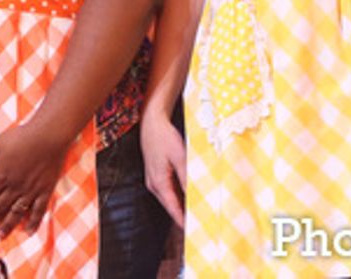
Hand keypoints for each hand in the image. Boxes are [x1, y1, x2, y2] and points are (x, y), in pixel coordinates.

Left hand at [0, 122, 68, 236]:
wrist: (50, 135)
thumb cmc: (24, 137)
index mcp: (3, 175)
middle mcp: (15, 186)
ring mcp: (31, 190)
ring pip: (16, 213)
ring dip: (6, 225)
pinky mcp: (45, 191)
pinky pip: (39, 210)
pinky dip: (33, 222)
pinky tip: (28, 232)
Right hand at [140, 106, 185, 226]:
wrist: (151, 121)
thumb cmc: (165, 137)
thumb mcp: (180, 157)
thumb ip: (187, 177)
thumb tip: (196, 194)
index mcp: (158, 183)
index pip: (173, 208)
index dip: (183, 220)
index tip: (193, 230)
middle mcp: (153, 184)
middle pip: (170, 206)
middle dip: (183, 215)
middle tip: (199, 222)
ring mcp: (152, 179)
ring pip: (169, 198)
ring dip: (180, 204)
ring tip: (196, 211)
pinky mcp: (155, 173)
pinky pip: (167, 190)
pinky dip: (177, 194)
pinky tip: (188, 195)